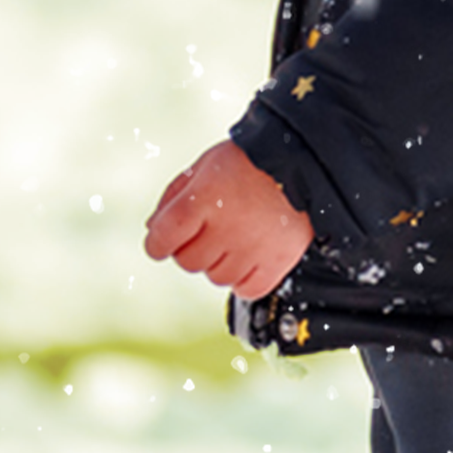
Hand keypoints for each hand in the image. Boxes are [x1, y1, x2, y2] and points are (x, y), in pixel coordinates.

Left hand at [141, 137, 314, 297]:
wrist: (300, 162)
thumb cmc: (248, 162)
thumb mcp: (203, 167)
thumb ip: (173, 198)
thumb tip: (153, 231)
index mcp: (200, 200)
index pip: (161, 239)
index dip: (156, 245)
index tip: (161, 243)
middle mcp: (224, 228)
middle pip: (187, 262)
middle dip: (190, 249)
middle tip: (207, 232)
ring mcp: (251, 248)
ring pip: (216, 278)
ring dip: (218, 263)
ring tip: (234, 239)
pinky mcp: (276, 262)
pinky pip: (247, 290)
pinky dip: (243, 281)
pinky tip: (248, 259)